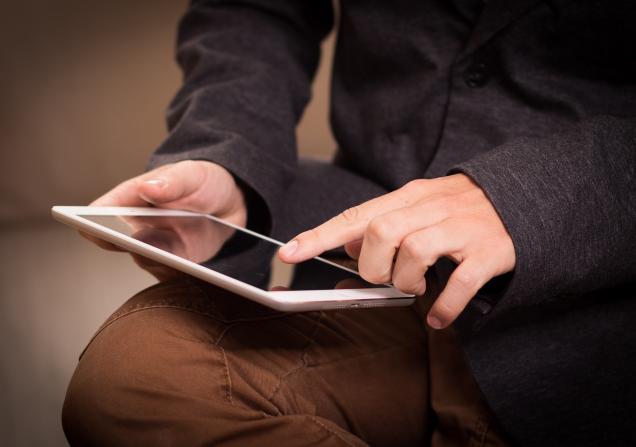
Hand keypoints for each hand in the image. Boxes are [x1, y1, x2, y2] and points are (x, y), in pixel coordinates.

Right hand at [84, 160, 246, 277]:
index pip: (101, 211)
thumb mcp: (192, 174)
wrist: (230, 202)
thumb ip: (172, 182)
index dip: (90, 220)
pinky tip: (189, 271)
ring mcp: (156, 248)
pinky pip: (172, 274)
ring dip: (153, 261)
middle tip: (134, 244)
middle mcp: (137, 227)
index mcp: (131, 199)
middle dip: (124, 245)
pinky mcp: (177, 265)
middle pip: (119, 241)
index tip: (87, 226)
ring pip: (146, 260)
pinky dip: (178, 273)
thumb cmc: (202, 182)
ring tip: (164, 258)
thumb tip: (147, 188)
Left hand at [278, 174, 514, 328]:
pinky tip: (438, 316)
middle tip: (386, 277)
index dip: (319, 236)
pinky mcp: (488, 251)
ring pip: (415, 251)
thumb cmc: (460, 208)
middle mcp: (432, 208)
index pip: (356, 215)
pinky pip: (460, 282)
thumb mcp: (418, 206)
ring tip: (415, 287)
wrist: (523, 196)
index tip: (289, 253)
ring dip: (406, 280)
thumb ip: (382, 222)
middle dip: (374, 265)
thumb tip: (347, 244)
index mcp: (410, 197)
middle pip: (382, 232)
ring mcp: (461, 228)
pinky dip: (444, 306)